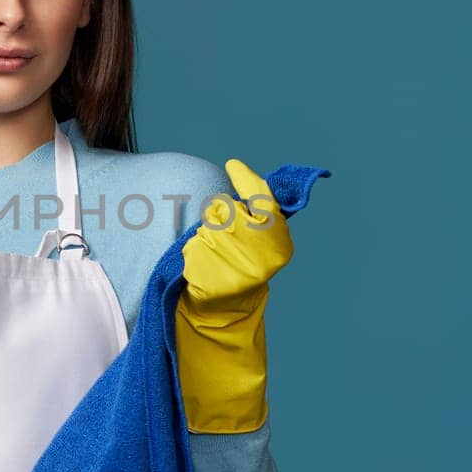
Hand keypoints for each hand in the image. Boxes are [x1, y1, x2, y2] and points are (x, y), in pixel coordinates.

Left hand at [180, 158, 292, 311]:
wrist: (225, 306)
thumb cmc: (247, 263)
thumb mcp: (265, 240)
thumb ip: (260, 210)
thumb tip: (236, 167)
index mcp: (278, 245)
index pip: (262, 199)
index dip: (246, 180)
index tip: (232, 165)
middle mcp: (256, 253)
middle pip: (228, 208)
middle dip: (224, 213)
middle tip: (229, 235)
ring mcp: (228, 262)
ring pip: (208, 224)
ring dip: (208, 231)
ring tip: (218, 252)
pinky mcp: (203, 270)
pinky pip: (192, 242)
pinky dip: (194, 248)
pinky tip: (205, 263)